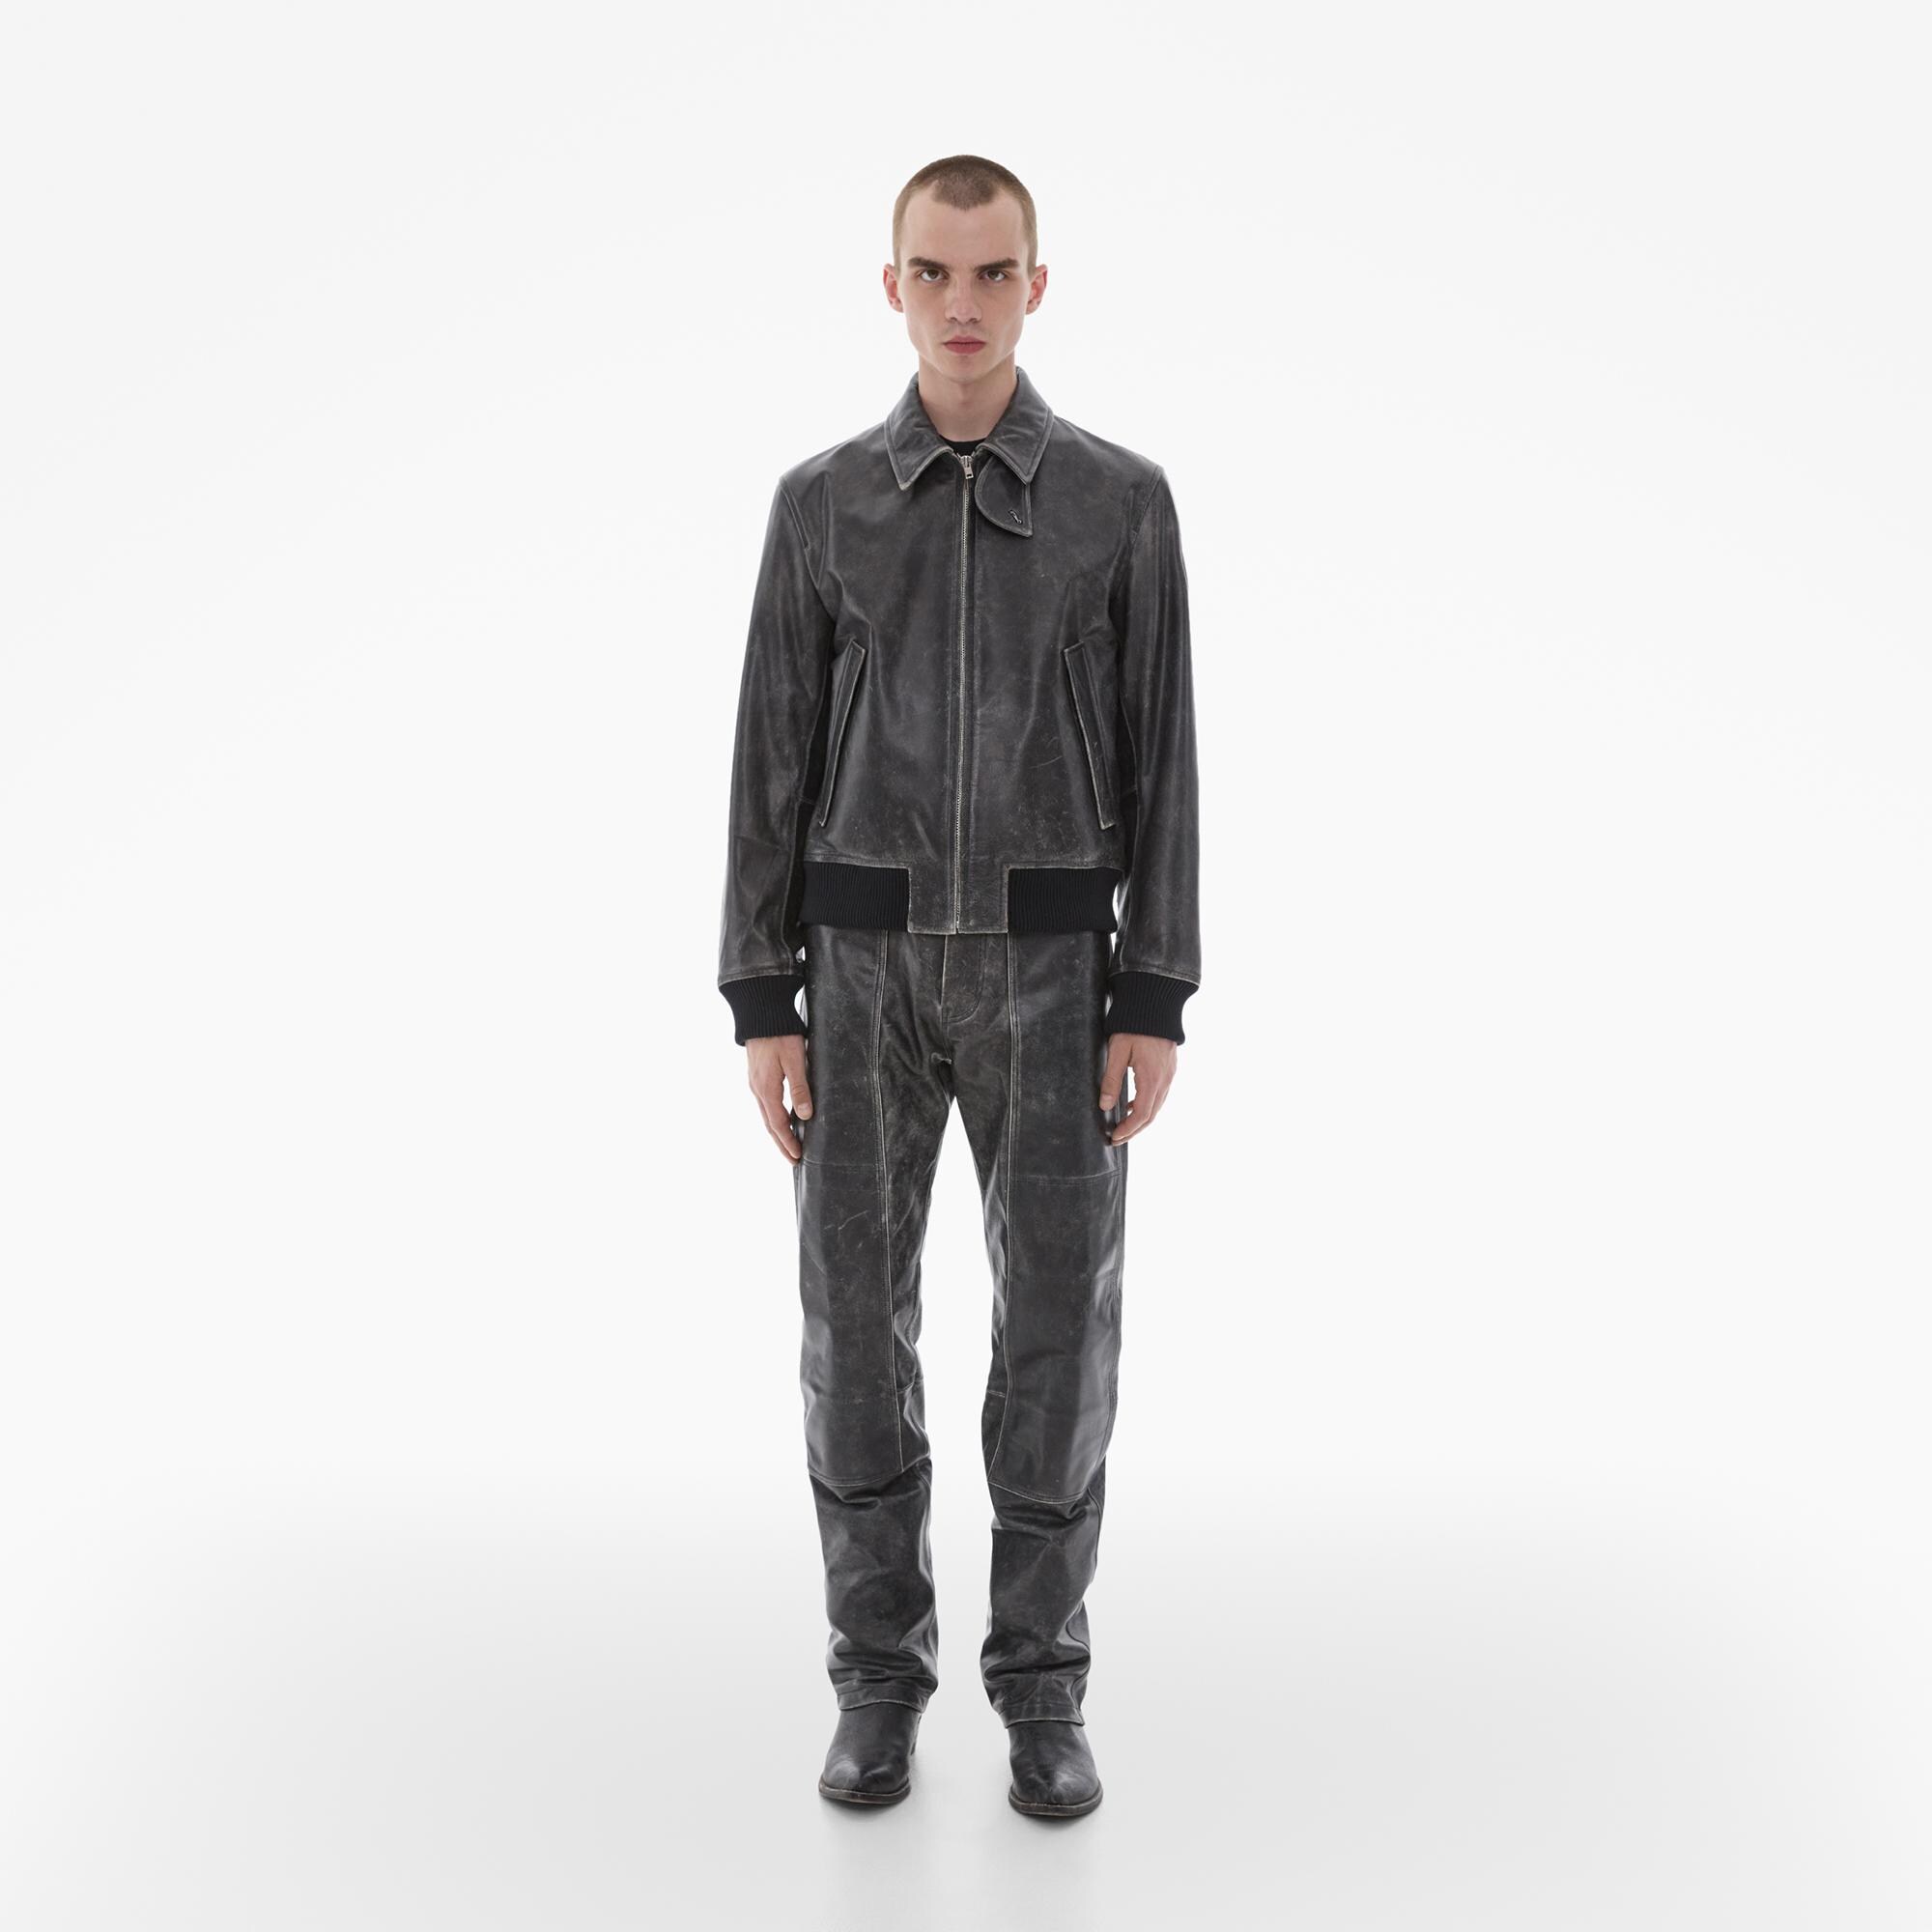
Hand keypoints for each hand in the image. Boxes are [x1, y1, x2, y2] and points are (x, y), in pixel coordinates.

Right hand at [747, 1034, 813, 1163]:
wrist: (760, 1014)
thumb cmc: (780, 1034)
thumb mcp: (794, 1060)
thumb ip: (800, 1088)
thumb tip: (805, 1115)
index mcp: (767, 1089)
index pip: (778, 1124)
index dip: (788, 1141)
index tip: (798, 1157)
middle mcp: (758, 1089)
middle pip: (770, 1124)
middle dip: (781, 1143)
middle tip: (793, 1160)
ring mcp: (755, 1083)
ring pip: (766, 1115)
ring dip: (777, 1132)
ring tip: (788, 1145)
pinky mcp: (757, 1076)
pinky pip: (765, 1104)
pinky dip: (773, 1118)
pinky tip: (781, 1118)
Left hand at [1100, 1032, 1176, 1143]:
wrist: (1156, 1004)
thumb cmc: (1135, 1025)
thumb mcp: (1118, 1051)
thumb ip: (1111, 1079)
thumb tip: (1104, 1105)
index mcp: (1152, 1079)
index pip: (1141, 1115)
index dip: (1128, 1130)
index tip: (1114, 1138)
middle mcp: (1164, 1081)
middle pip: (1151, 1115)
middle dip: (1134, 1130)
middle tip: (1117, 1138)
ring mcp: (1169, 1075)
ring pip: (1157, 1106)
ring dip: (1141, 1120)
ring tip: (1124, 1126)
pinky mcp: (1169, 1069)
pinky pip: (1160, 1095)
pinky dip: (1147, 1105)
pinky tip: (1133, 1104)